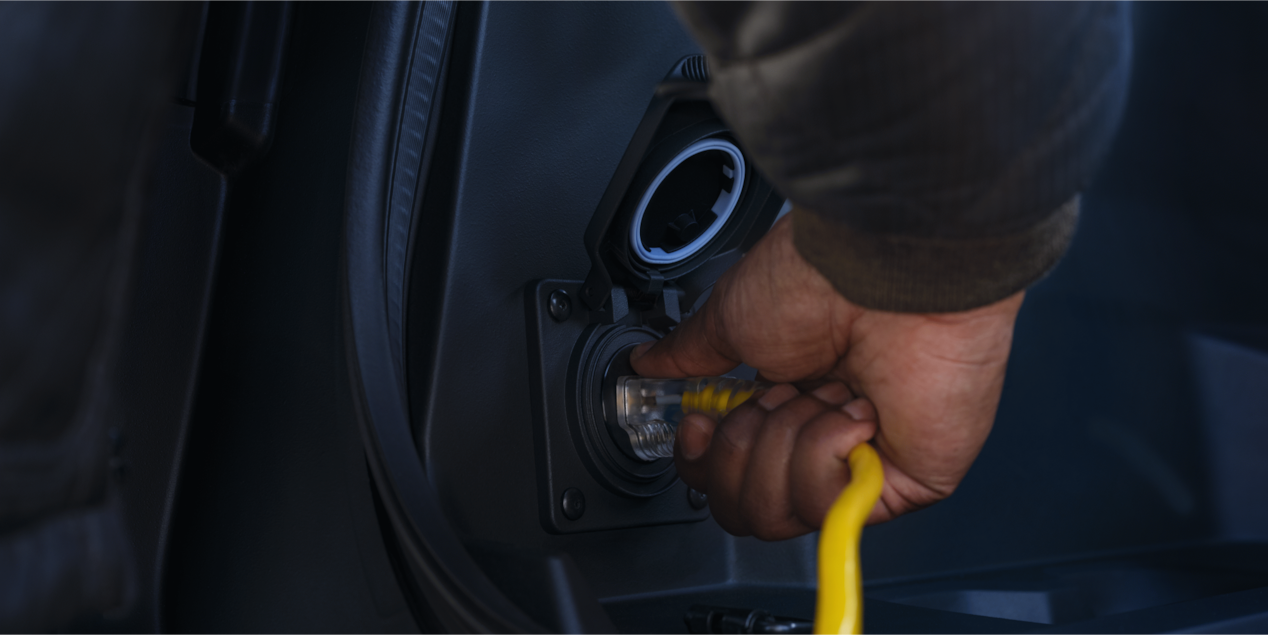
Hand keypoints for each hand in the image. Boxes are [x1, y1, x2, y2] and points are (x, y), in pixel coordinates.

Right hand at [630, 214, 1023, 537]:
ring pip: (783, 511)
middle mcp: (823, 434)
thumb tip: (649, 362)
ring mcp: (863, 460)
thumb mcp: (729, 318)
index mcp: (786, 398)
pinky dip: (825, 451)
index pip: (728, 474)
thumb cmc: (820, 277)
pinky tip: (853, 412)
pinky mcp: (905, 482)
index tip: (700, 425)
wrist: (880, 269)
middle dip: (743, 448)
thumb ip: (688, 354)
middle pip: (747, 506)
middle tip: (771, 397)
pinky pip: (830, 505)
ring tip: (819, 394)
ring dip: (786, 442)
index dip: (704, 461)